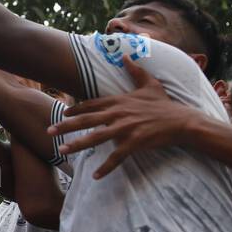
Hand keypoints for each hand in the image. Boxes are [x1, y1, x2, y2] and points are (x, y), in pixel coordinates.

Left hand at [45, 55, 198, 177]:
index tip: (62, 113)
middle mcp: (119, 113)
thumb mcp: (149, 84)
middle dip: (66, 126)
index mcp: (120, 100)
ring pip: (97, 137)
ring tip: (63, 151)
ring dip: (78, 145)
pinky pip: (117, 156)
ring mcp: (126, 128)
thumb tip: (126, 56)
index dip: (76, 109)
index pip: (92, 104)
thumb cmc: (164, 104)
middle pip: (87, 120)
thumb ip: (135, 70)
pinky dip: (106, 167)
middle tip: (49, 131)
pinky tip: (96, 175)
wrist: (182, 121)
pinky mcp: (135, 142)